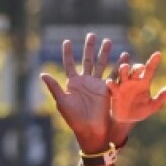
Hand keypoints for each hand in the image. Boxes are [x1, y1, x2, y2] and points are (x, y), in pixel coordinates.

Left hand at [40, 33, 112, 153]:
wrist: (90, 130)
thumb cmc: (73, 119)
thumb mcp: (62, 102)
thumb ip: (54, 87)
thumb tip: (42, 74)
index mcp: (73, 83)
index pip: (69, 64)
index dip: (68, 53)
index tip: (67, 41)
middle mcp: (85, 81)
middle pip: (87, 60)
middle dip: (89, 48)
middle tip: (92, 34)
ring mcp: (97, 85)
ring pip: (101, 65)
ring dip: (104, 53)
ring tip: (108, 41)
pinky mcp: (107, 90)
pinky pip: (112, 76)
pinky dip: (118, 67)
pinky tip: (123, 57)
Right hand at [108, 51, 165, 128]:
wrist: (127, 120)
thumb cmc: (141, 111)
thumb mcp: (153, 106)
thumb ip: (162, 97)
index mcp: (144, 82)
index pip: (150, 70)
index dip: (154, 62)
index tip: (158, 54)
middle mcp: (133, 81)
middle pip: (135, 70)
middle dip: (137, 67)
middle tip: (141, 67)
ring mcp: (123, 85)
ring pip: (122, 74)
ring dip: (123, 70)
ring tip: (125, 67)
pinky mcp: (115, 92)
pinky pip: (112, 86)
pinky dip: (111, 84)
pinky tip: (111, 82)